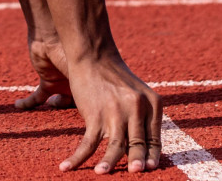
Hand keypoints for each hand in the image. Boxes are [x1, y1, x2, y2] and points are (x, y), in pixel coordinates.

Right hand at [15, 37, 162, 172]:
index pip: (154, 137)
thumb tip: (140, 145)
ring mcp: (116, 111)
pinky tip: (67, 166)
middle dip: (136, 163)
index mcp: (152, 103)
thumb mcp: (135, 92)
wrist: (92, 53)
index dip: (151, 155)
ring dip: (108, 164)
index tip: (150, 169)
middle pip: (137, 144)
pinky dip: (77, 157)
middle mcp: (138, 108)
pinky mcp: (95, 114)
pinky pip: (88, 143)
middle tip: (134, 174)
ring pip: (116, 148)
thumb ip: (142, 114)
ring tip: (102, 174)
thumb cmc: (111, 74)